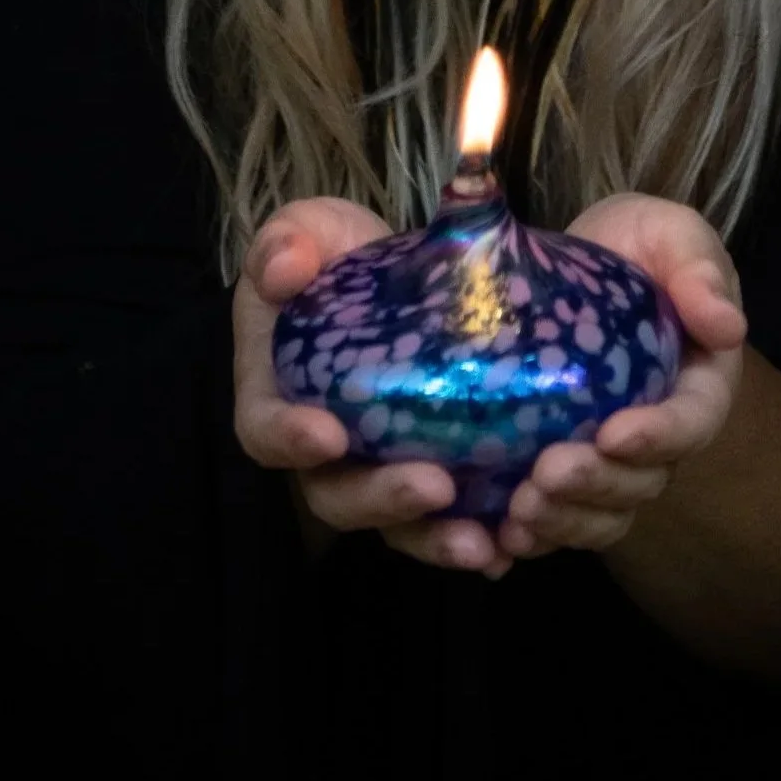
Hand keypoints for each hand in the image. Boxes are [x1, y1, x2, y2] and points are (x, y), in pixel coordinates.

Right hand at [230, 197, 514, 578]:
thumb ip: (286, 242)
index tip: (328, 435)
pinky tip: (512, 548)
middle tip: (434, 486)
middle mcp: (322, 451)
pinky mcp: (430, 479)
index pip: (268, 430)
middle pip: (337, 495)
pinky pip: (445, 524)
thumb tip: (286, 267)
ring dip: (434, 539)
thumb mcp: (308, 232)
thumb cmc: (336, 260)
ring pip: (394, 524)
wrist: (392, 279)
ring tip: (483, 542)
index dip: (291, 439)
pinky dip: (475, 539)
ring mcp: (376, 471)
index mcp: (278, 393)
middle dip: (382, 498)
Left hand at [496, 192, 746, 563]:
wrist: (581, 260)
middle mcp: (656, 435)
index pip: (690, 424)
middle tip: (546, 473)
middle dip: (597, 485)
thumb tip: (728, 324)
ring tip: (519, 508)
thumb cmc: (636, 246)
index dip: (658, 437)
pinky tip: (497, 538)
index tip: (613, 434)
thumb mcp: (670, 235)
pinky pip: (554, 518)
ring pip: (600, 513)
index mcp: (694, 384)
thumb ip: (697, 268)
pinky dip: (531, 536)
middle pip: (641, 481)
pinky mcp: (560, 468)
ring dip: (563, 520)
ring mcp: (608, 459)